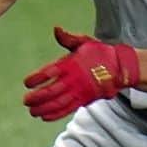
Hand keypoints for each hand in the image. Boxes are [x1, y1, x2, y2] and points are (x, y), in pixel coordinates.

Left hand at [22, 26, 139, 121]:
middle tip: (26, 100)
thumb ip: (68, 38)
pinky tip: (44, 117)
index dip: (36, 78)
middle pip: (51, 90)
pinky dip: (55, 114)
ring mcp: (79, 91)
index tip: (27, 82)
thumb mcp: (84, 42)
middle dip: (36, 97)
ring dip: (43, 108)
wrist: (121, 67)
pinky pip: (68, 109)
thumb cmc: (99, 53)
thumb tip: (56, 29)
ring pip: (58, 103)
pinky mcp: (84, 100)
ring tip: (32, 111)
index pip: (49, 72)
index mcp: (71, 64)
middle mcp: (74, 79)